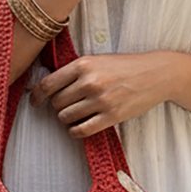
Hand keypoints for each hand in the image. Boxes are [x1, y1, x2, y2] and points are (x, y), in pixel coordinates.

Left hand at [30, 52, 169, 137]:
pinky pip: (82, 130)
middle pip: (56, 103)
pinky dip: (76, 131)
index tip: (34, 102)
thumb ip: (74, 71)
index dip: (37, 95)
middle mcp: (89, 82)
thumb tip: (46, 87)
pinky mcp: (112, 116)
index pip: (48, 84)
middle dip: (58, 106)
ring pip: (66, 117)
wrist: (156, 74)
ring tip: (77, 114)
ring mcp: (101, 100)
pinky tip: (79, 127)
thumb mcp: (97, 60)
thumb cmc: (124, 66)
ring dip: (67, 119)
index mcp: (83, 64)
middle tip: (68, 104)